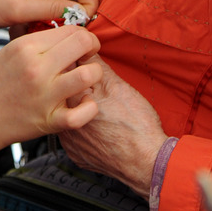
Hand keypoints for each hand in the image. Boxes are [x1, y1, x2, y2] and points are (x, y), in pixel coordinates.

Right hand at [0, 25, 101, 153]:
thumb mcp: (9, 50)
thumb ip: (39, 42)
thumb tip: (68, 36)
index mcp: (26, 46)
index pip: (71, 29)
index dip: (81, 34)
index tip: (79, 43)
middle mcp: (37, 68)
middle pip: (84, 43)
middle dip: (92, 48)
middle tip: (86, 56)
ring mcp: (45, 95)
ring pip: (90, 75)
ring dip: (93, 75)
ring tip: (84, 79)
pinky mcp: (49, 121)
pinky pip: (84, 114)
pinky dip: (89, 108)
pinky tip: (82, 103)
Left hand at [59, 56, 167, 199]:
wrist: (147, 162)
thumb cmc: (136, 125)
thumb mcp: (117, 85)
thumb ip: (95, 64)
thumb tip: (85, 49)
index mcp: (72, 100)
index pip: (63, 73)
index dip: (76, 66)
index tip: (85, 64)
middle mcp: (65, 121)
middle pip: (64, 94)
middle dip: (77, 87)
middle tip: (97, 88)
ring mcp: (70, 141)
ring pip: (69, 115)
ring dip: (79, 108)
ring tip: (101, 109)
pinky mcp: (77, 154)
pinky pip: (76, 135)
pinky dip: (84, 129)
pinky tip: (99, 126)